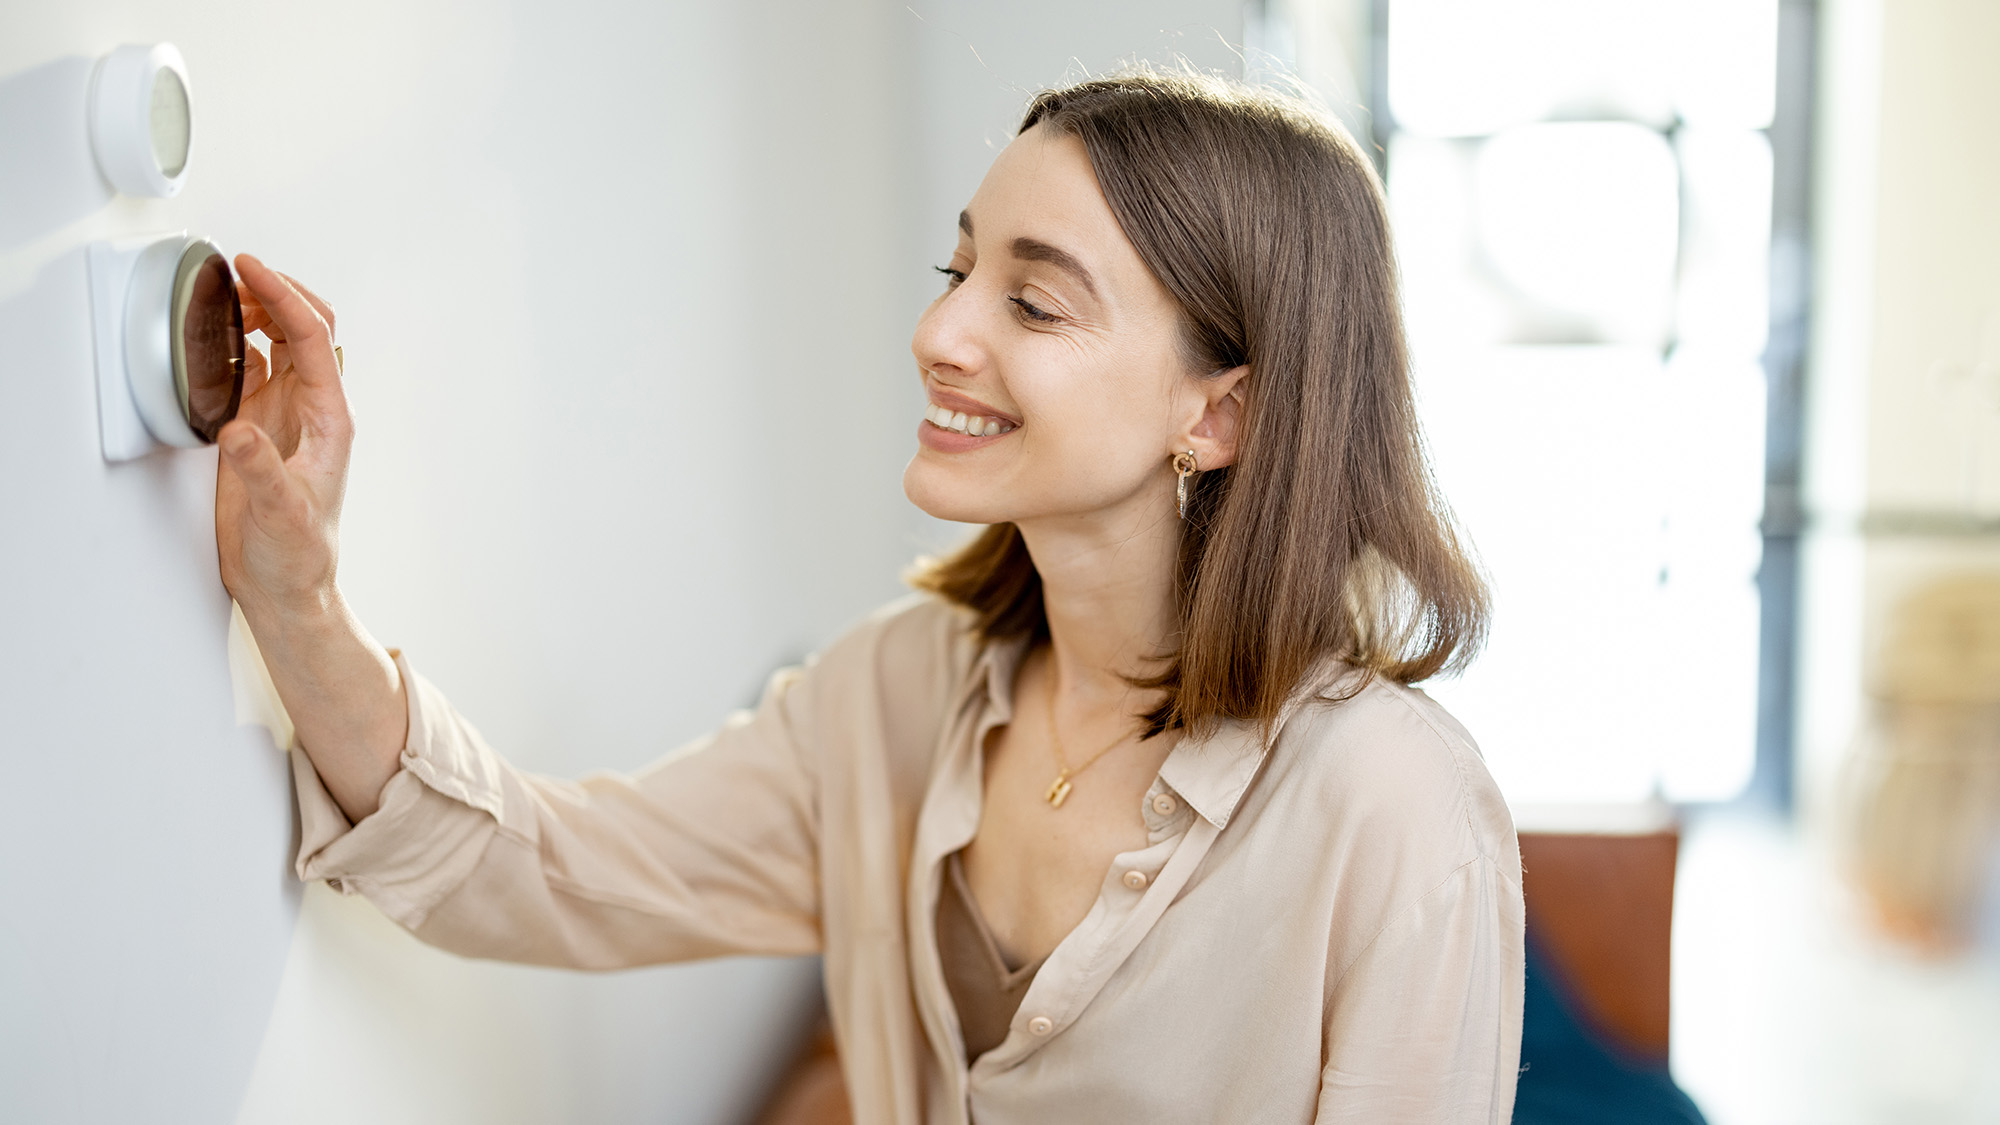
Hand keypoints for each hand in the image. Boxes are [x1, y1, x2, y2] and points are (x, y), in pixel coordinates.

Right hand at [214, 254, 350, 618]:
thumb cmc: (297, 554)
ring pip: (283, 343)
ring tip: (225, 294)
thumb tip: (238, 429)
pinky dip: (240, 344)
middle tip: (236, 271)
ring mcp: (288, 415)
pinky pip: (256, 370)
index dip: (283, 296)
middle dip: (277, 292)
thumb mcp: (280, 512)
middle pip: (308, 328)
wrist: (287, 584)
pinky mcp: (262, 427)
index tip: (249, 267)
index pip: (313, 338)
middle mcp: (314, 409)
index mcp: (330, 418)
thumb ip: (258, 470)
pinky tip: (217, 337)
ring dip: (260, 312)